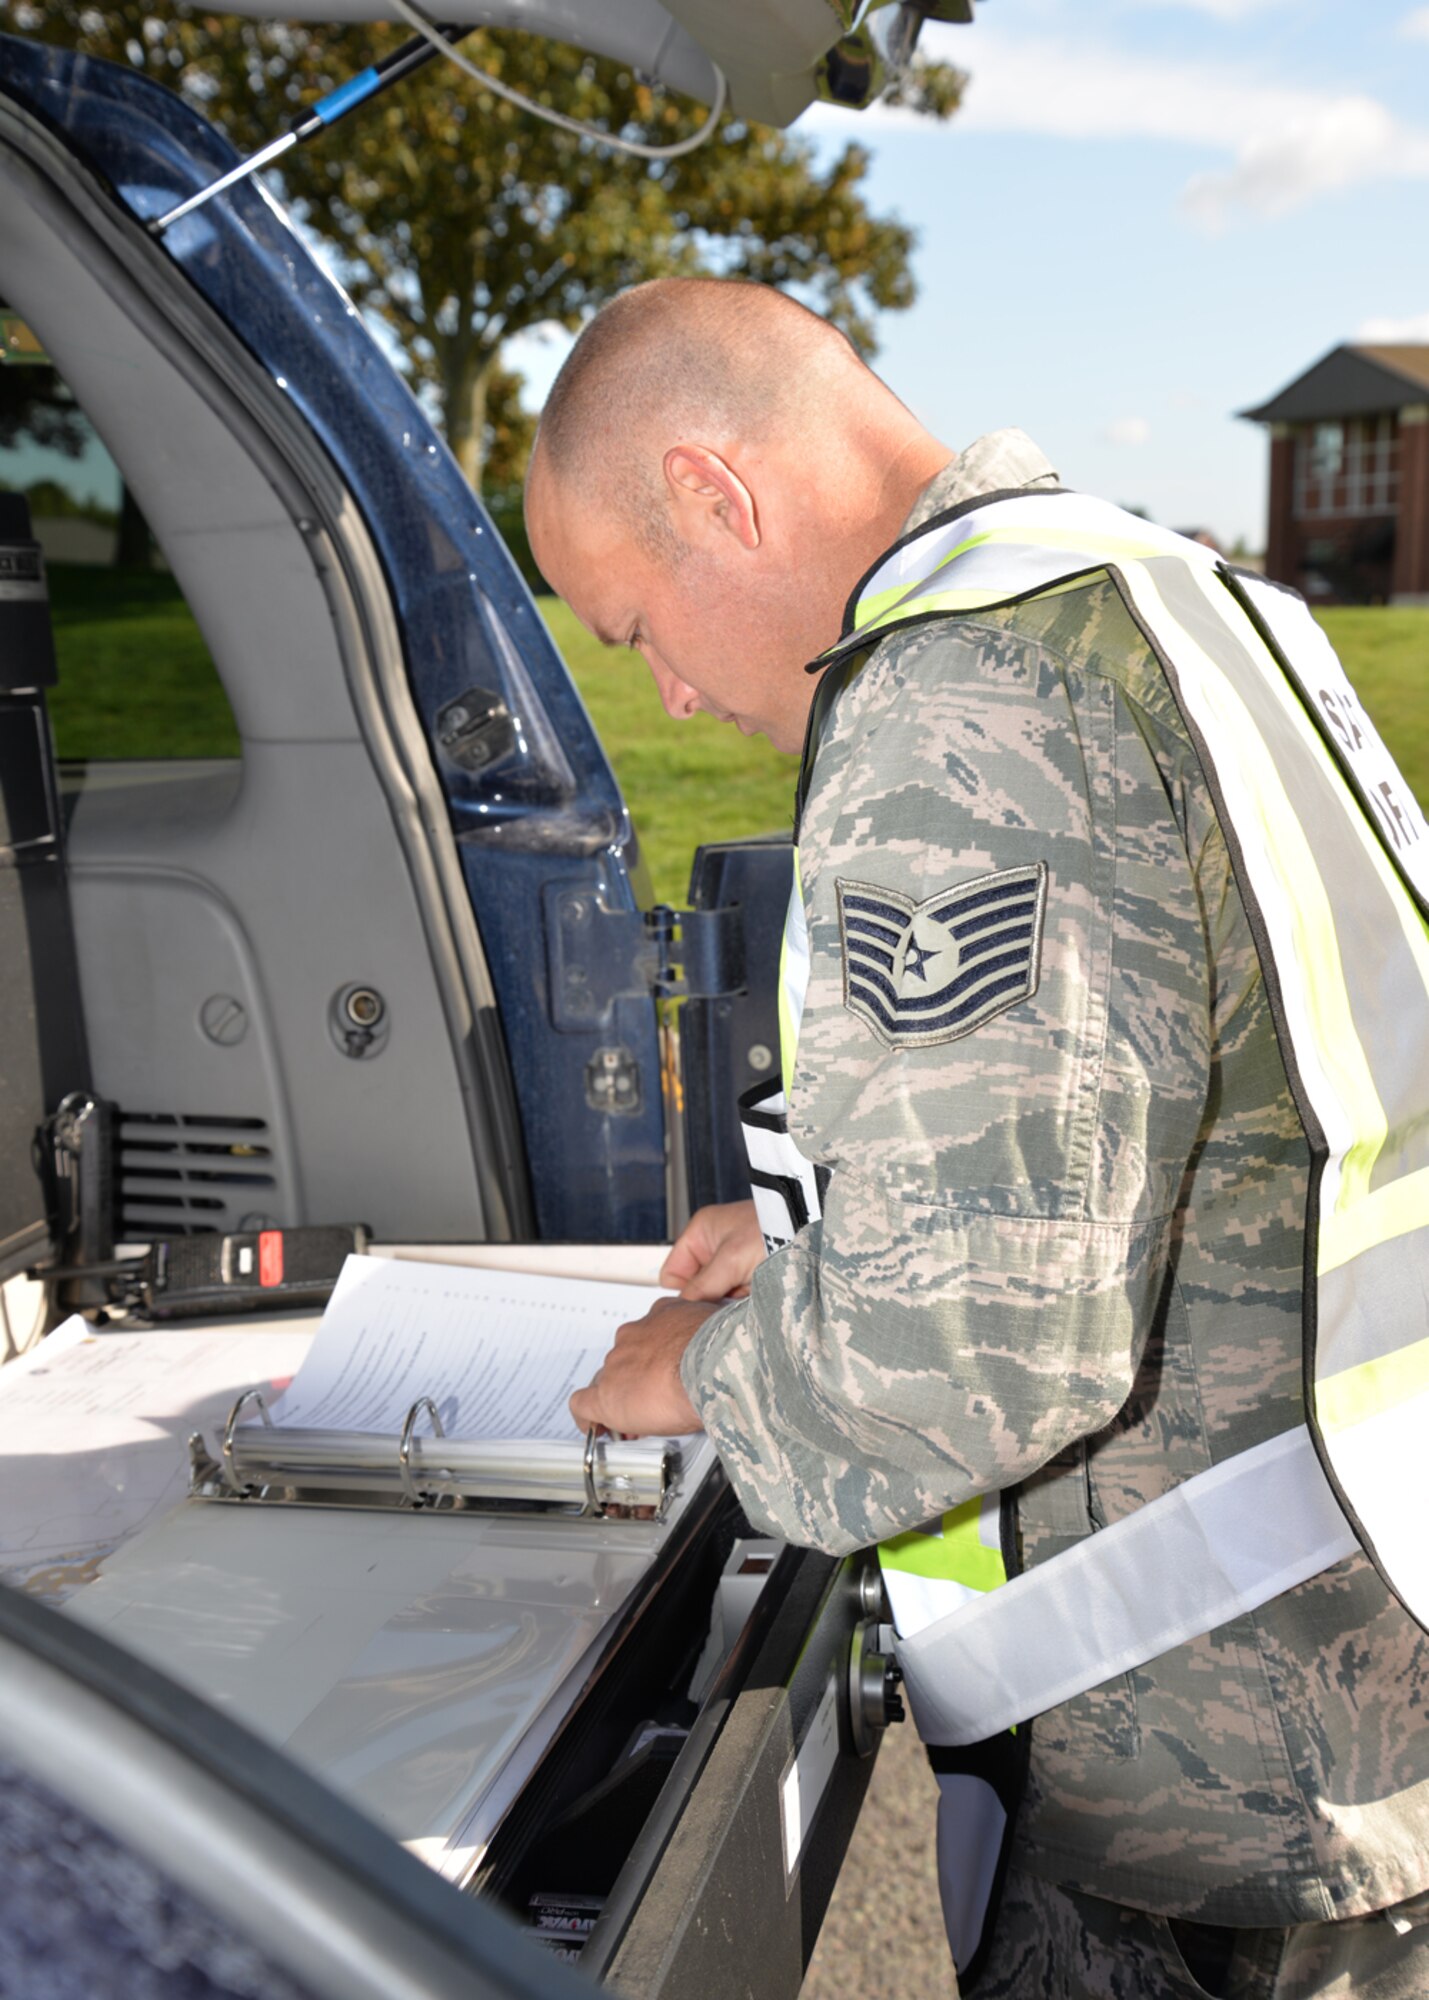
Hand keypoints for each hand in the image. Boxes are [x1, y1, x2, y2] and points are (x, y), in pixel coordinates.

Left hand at [569, 1295, 716, 1436]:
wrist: (711, 1368)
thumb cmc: (724, 1351)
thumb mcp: (721, 1329)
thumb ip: (712, 1335)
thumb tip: (723, 1346)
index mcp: (663, 1315)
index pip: (648, 1335)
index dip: (654, 1359)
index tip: (663, 1372)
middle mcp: (636, 1335)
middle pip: (626, 1358)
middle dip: (638, 1379)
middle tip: (655, 1400)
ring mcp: (618, 1363)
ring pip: (608, 1379)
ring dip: (621, 1397)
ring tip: (638, 1419)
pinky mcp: (607, 1394)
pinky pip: (583, 1404)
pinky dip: (588, 1417)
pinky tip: (596, 1427)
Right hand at [659, 1199, 764, 1300]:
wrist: (813, 1232)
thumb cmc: (774, 1229)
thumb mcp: (731, 1258)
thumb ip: (702, 1286)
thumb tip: (682, 1310)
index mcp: (701, 1233)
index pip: (672, 1274)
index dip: (683, 1292)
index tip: (699, 1301)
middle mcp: (715, 1248)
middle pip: (696, 1289)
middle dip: (711, 1298)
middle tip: (729, 1297)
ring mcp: (734, 1263)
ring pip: (717, 1297)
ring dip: (729, 1302)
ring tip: (748, 1294)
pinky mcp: (752, 1277)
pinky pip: (736, 1300)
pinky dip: (744, 1303)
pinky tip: (756, 1297)